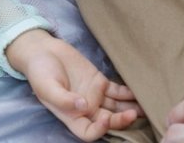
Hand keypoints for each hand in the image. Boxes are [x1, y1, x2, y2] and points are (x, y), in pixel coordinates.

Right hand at [6, 29, 140, 141]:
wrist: (43, 51)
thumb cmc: (39, 71)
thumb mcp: (46, 87)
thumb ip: (63, 99)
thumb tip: (83, 106)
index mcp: (71, 115)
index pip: (88, 132)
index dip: (99, 130)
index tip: (105, 119)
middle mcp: (85, 109)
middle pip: (107, 121)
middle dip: (121, 120)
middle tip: (132, 114)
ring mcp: (94, 96)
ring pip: (116, 108)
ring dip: (129, 108)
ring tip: (143, 107)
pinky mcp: (100, 82)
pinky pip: (117, 91)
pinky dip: (128, 93)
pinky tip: (137, 92)